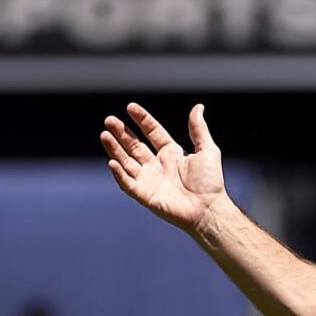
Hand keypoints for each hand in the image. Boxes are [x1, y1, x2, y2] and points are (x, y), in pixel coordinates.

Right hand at [100, 102, 227, 233]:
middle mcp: (157, 165)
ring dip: (115, 149)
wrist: (208, 208)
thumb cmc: (210, 181)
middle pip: (135, 145)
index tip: (130, 107)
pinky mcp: (145, 195)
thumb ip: (199, 129)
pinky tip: (112, 162)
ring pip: (127, 161)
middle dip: (122, 133)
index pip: (152, 132)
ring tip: (104, 135)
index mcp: (171, 153)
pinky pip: (128, 183)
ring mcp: (149, 180)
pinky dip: (119, 174)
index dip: (142, 120)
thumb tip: (198, 107)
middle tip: (109, 120)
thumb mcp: (207, 150)